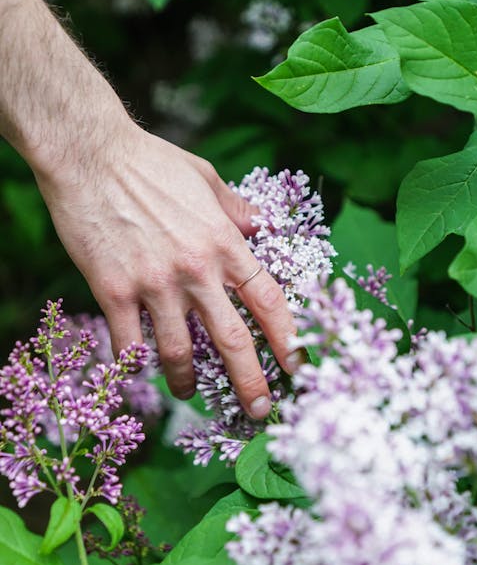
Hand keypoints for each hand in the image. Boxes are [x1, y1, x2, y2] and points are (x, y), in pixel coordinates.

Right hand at [34, 118, 297, 418]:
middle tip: (259, 411)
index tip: (298, 367)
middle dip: (251, 383)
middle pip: (233, 340)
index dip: (288, 340)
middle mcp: (196, 270)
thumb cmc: (150, 162)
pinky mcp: (114, 291)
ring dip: (186, 381)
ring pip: (180, 352)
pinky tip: (138, 370)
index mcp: (224, 243)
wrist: (89, 154)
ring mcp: (154, 284)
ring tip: (187, 393)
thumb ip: (236, 208)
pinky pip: (129, 343)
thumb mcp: (206, 178)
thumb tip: (261, 225)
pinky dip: (135, 363)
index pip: (269, 301)